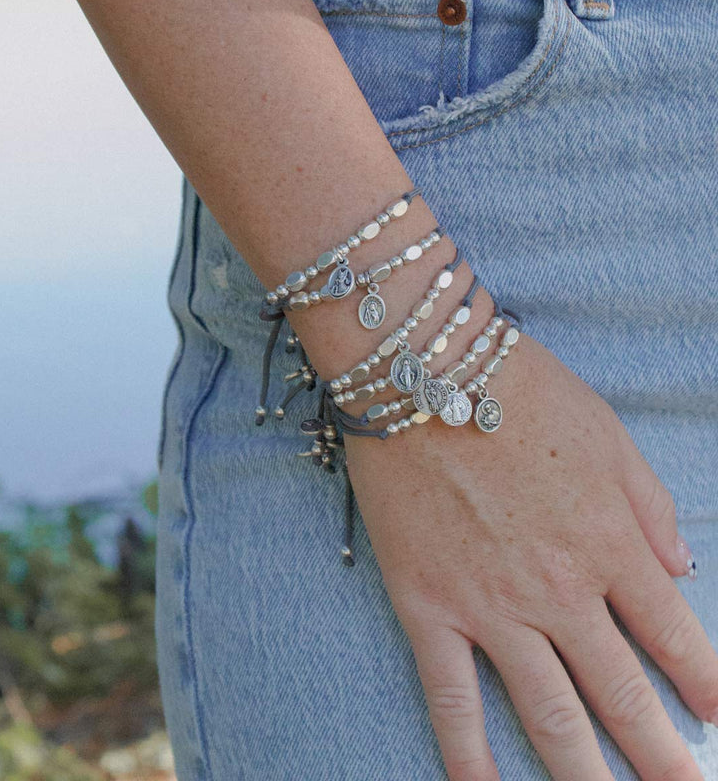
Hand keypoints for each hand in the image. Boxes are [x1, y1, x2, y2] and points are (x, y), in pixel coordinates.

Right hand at [343, 322, 717, 779]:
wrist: (426, 375)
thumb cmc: (519, 393)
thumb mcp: (607, 434)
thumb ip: (648, 508)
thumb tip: (680, 574)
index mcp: (609, 543)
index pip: (675, 638)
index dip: (707, 687)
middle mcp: (559, 590)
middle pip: (622, 694)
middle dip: (664, 757)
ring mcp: (490, 605)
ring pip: (548, 713)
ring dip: (585, 775)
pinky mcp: (429, 605)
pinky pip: (451, 694)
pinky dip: (468, 752)